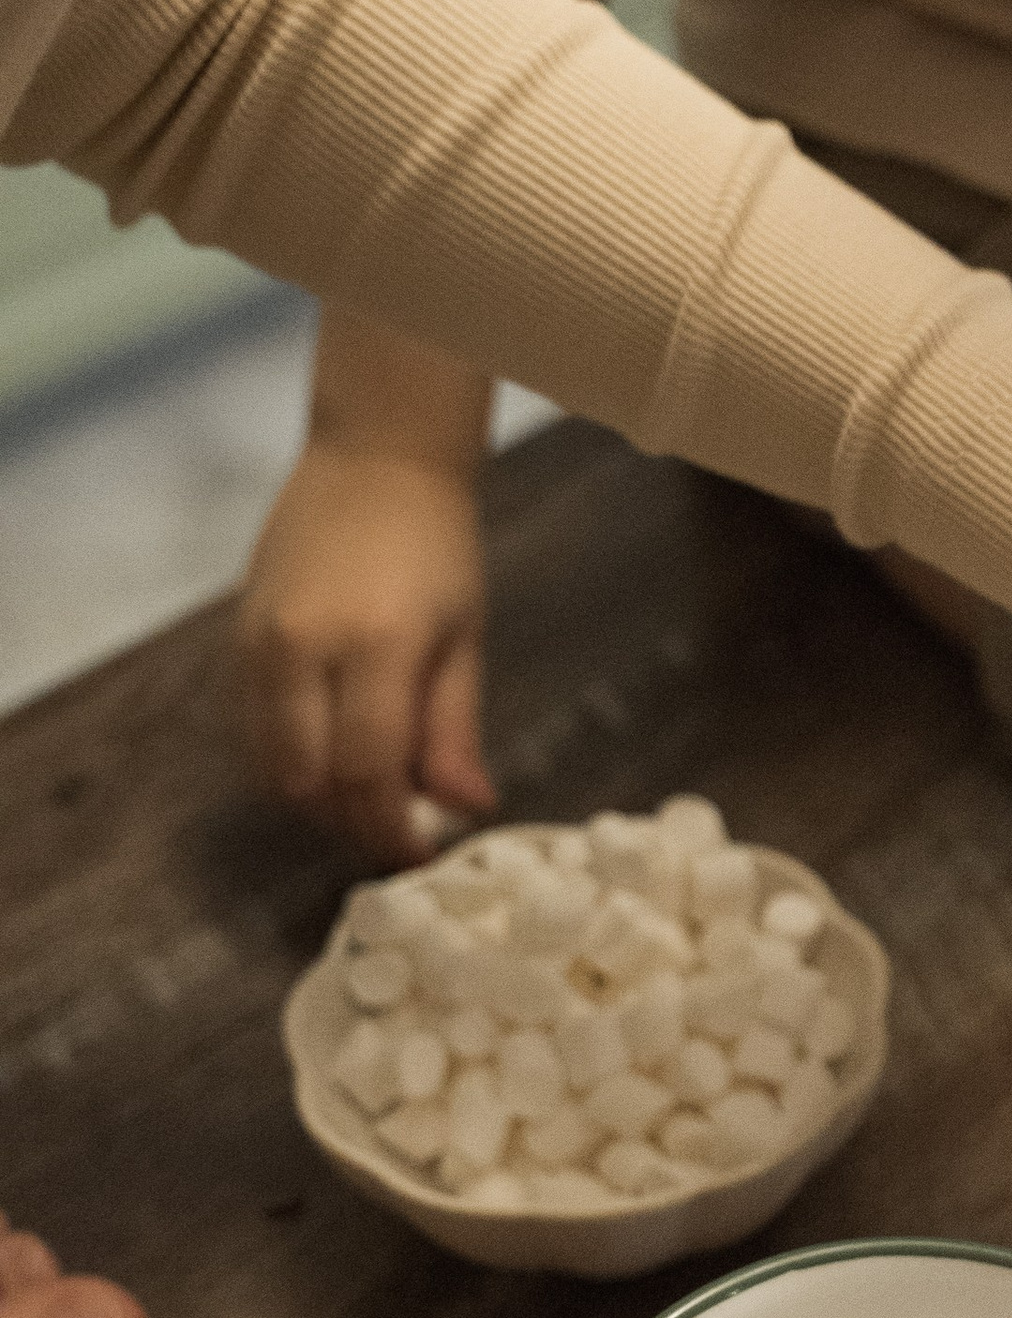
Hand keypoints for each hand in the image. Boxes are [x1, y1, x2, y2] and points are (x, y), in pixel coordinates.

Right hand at [238, 442, 496, 862]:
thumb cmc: (436, 546)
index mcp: (374, 645)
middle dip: (352, 823)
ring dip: (316, 800)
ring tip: (367, 797)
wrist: (373, 460)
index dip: (392, 830)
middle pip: (308, 782)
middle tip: (395, 831)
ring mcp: (259, 643)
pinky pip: (253, 730)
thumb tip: (469, 808)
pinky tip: (333, 755)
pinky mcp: (236, 639)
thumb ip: (454, 729)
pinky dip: (290, 761)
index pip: (369, 772)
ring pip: (269, 765)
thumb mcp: (463, 638)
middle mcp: (302, 647)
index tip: (420, 856)